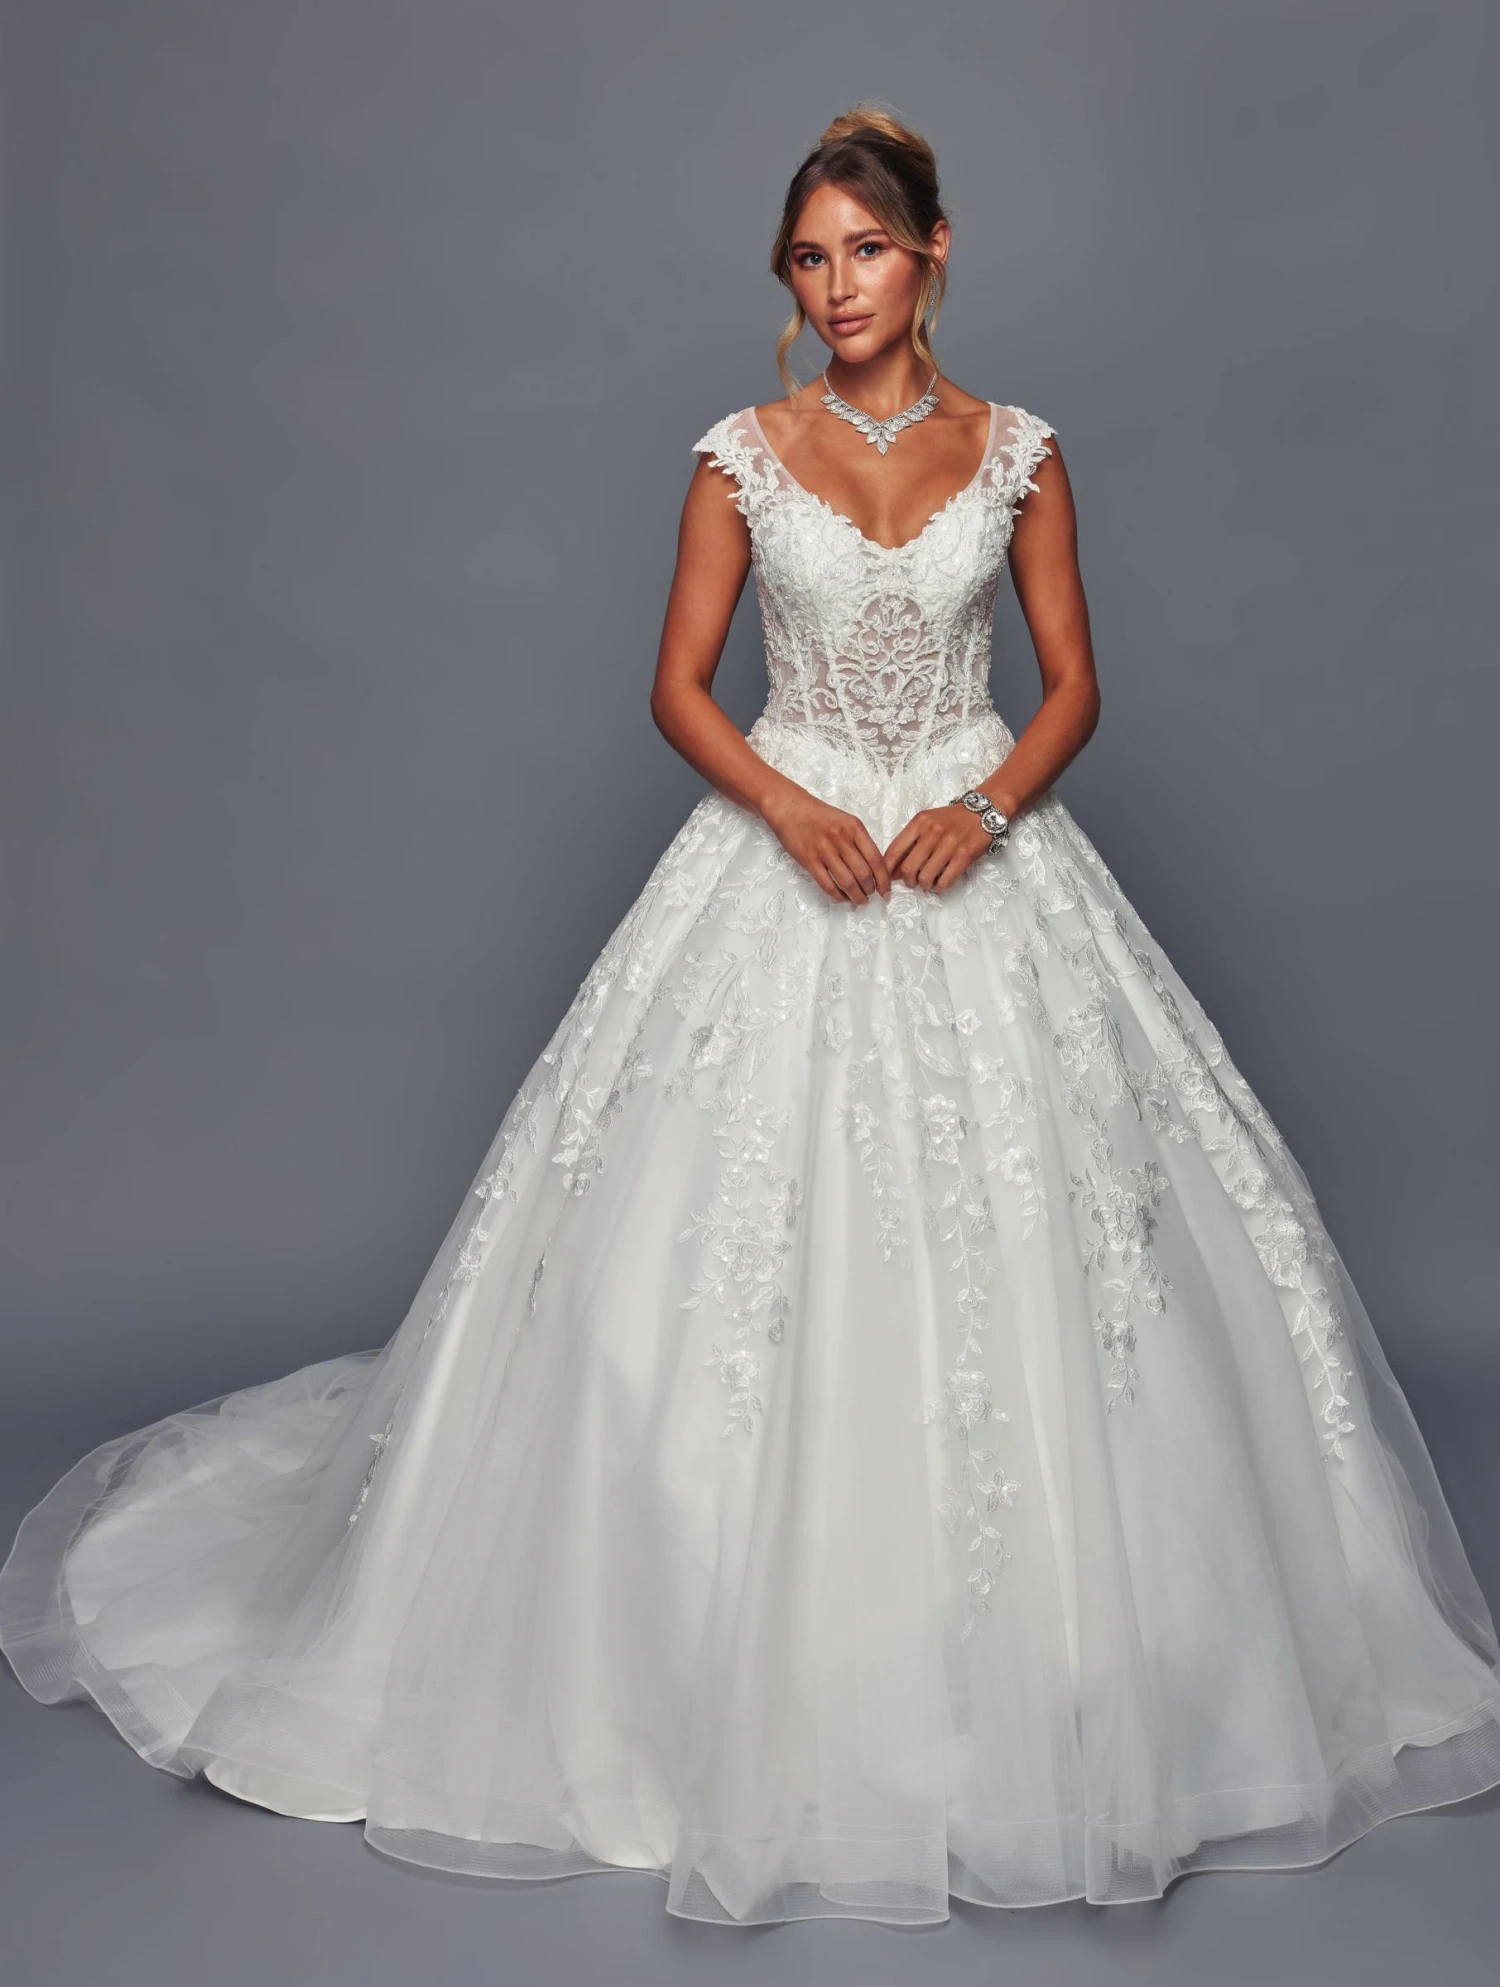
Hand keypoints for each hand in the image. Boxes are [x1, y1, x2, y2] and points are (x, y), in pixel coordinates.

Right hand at [761, 786, 891, 905]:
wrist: (790, 808)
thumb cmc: (819, 816)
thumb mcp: (846, 821)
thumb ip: (860, 841)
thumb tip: (874, 868)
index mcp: (854, 828)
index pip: (876, 859)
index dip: (884, 880)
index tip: (886, 892)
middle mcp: (841, 839)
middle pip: (863, 874)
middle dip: (870, 890)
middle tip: (871, 896)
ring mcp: (824, 850)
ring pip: (847, 882)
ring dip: (856, 896)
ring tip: (859, 901)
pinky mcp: (809, 860)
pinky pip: (827, 885)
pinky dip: (837, 896)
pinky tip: (842, 898)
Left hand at [883, 803, 991, 891]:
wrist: (984, 812)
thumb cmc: (952, 820)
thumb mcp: (927, 822)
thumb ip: (909, 843)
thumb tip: (893, 871)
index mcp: (919, 822)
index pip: (894, 851)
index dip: (887, 870)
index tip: (886, 879)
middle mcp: (932, 832)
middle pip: (908, 868)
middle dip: (908, 881)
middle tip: (912, 882)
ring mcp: (949, 844)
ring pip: (925, 878)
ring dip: (924, 885)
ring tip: (928, 882)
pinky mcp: (964, 856)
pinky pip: (945, 881)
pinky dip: (939, 887)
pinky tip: (940, 882)